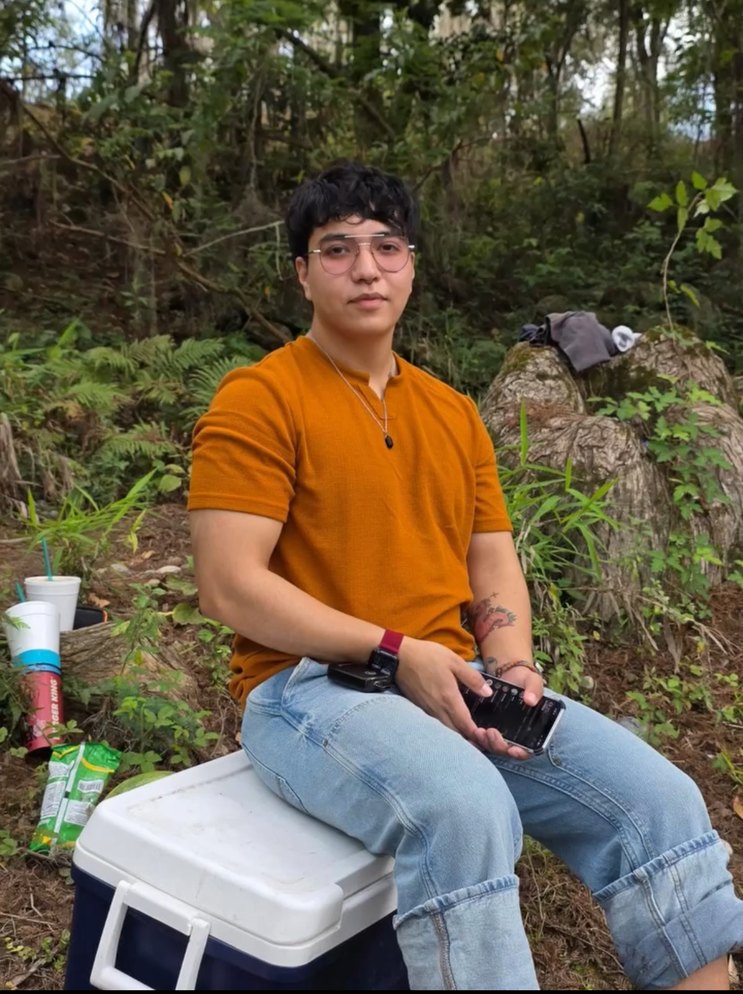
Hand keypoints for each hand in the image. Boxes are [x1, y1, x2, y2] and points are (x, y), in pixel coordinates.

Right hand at [394, 638, 503, 753]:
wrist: (398, 657)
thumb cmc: (427, 656)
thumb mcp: (454, 661)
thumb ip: (472, 678)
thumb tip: (488, 693)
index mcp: (449, 700)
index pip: (466, 726)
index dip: (478, 735)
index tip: (486, 734)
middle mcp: (438, 710)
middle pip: (456, 734)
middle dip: (469, 738)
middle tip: (480, 735)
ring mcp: (427, 711)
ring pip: (445, 731)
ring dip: (457, 734)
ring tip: (468, 730)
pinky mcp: (419, 709)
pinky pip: (436, 725)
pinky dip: (446, 728)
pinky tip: (451, 720)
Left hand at [477, 662, 545, 759]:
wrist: (508, 674)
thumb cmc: (524, 680)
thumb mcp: (533, 681)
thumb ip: (535, 689)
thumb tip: (531, 700)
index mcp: (530, 729)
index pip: (527, 749)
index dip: (521, 753)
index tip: (513, 749)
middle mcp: (514, 734)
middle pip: (505, 750)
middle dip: (497, 745)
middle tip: (491, 732)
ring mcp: (499, 731)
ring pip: (491, 745)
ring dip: (484, 742)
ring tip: (478, 730)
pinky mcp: (486, 725)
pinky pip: (480, 736)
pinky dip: (475, 736)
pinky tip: (470, 729)